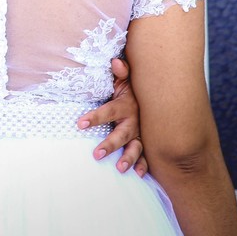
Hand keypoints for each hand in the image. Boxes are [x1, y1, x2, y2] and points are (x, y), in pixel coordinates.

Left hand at [76, 57, 148, 174]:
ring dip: (129, 158)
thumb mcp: (127, 79)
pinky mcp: (146, 142)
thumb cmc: (133, 88)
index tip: (79, 123)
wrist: (157, 98)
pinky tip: (139, 174)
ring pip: (136, 147)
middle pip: (122, 134)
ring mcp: (141, 133)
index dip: (95, 117)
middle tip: (96, 154)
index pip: (108, 112)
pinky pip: (147, 155)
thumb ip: (121, 72)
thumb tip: (115, 62)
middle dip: (110, 144)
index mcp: (125, 105)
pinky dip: (145, 165)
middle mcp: (134, 121)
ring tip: (120, 168)